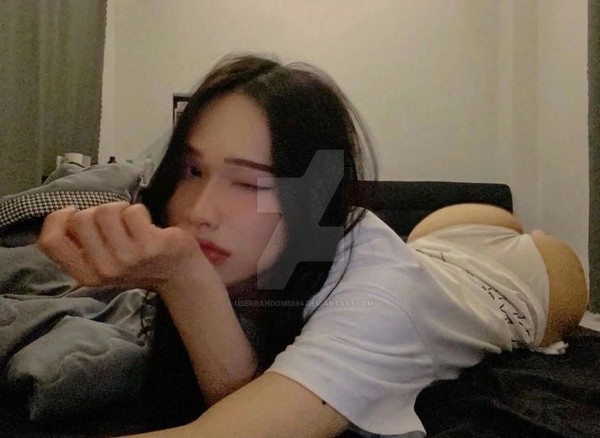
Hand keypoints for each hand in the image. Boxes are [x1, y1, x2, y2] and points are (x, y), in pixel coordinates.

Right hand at [36, 201, 211, 290]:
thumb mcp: (103, 263)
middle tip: (115, 222)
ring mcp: (127, 258)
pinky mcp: (150, 245)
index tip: (72, 212)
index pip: (50, 242)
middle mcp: (104, 269)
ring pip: (105, 211)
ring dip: (120, 209)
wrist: (179, 274)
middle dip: (97, 211)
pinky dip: (139, 211)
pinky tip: (148, 225)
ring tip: (131, 223)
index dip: (57, 219)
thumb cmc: (138, 263)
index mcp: (86, 275)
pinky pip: (132, 210)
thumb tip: (63, 214)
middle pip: (80, 218)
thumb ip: (80, 246)